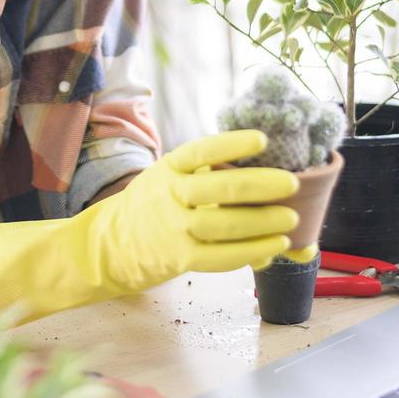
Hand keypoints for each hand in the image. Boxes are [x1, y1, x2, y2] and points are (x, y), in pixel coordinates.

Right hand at [0, 129, 299, 324]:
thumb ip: (206, 177)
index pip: (201, 150)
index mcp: (169, 169)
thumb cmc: (150, 208)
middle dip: (259, 186)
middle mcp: (169, 195)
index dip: (232, 144)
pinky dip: (249, 252)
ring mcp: (172, 228)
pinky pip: (219, 257)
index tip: (262, 139)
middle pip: (218, 189)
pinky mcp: (177, 258)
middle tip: (291, 184)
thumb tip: (263, 179)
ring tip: (290, 219)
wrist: (107, 246)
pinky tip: (272, 247)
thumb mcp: (168, 179)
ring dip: (262, 223)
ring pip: (224, 226)